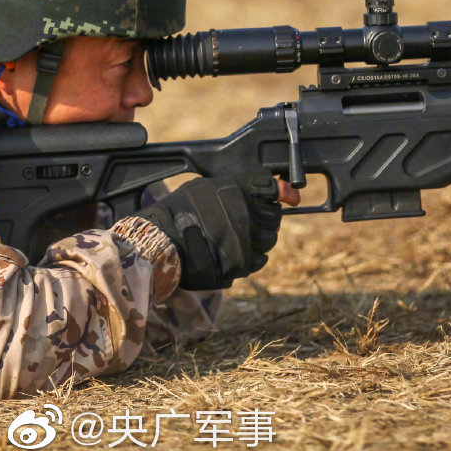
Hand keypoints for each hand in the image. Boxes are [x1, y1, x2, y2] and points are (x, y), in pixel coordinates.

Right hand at [135, 174, 286, 290]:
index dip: (280, 193)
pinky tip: (236, 250)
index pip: (273, 191)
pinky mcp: (242, 264)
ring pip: (269, 240)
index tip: (289, 198)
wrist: (161, 242)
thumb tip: (283, 192)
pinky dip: (252, 255)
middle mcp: (246, 216)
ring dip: (259, 237)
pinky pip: (259, 259)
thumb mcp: (208, 186)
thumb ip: (243, 186)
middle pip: (274, 217)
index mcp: (239, 192)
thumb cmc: (181, 209)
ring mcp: (245, 242)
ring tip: (238, 235)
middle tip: (248, 220)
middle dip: (266, 218)